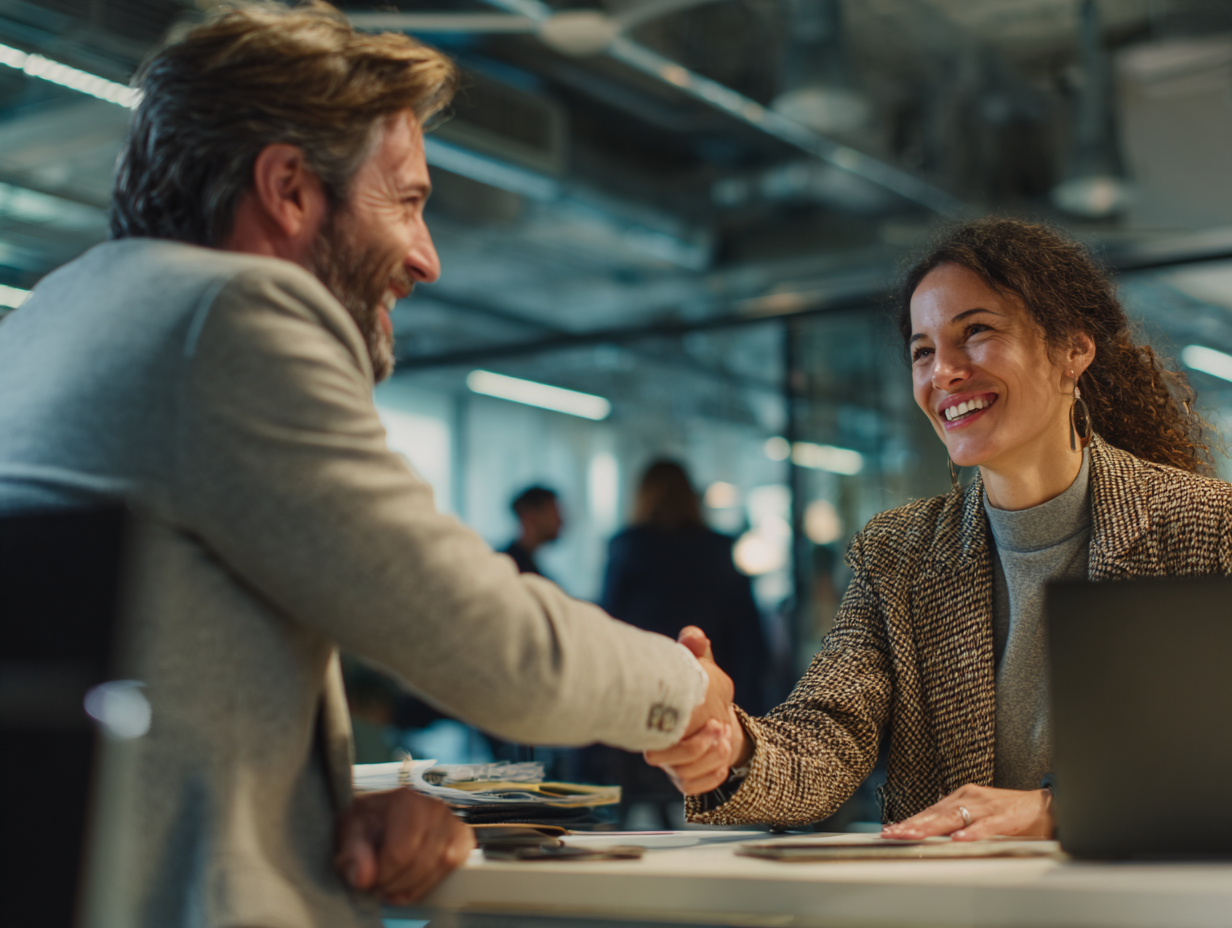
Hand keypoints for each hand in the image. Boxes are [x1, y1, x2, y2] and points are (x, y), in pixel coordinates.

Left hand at [335, 788, 475, 903]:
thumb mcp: (349, 832)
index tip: (370, 880)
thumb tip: (364, 877)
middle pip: (420, 863)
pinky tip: (415, 882)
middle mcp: (434, 806)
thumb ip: (352, 854)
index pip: (400, 854)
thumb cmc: (366, 822)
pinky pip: (454, 865)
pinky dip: (434, 880)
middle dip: (397, 884)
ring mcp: (451, 820)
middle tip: (380, 885)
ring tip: (395, 884)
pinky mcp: (462, 835)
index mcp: (406, 800)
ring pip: (439, 866)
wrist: (381, 813)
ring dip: (414, 885)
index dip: (383, 877)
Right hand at [643, 627, 747, 794]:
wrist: (716, 717)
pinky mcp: (686, 778)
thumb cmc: (701, 690)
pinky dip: (710, 778)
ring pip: (679, 776)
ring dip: (707, 760)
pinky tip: (723, 762)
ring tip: (725, 739)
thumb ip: (697, 651)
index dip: (672, 724)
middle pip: (657, 759)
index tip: (703, 712)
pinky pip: (691, 789)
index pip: (648, 727)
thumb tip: (694, 636)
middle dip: (693, 747)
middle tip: (719, 725)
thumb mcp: (701, 667)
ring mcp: (671, 763)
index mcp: (657, 716)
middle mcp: (658, 743)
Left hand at [881, 784, 1053, 841]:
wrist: (1046, 806)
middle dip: (913, 824)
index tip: (891, 830)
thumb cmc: (1011, 813)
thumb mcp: (978, 816)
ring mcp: (987, 806)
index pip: (930, 810)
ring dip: (932, 827)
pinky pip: (986, 826)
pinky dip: (972, 833)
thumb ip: (957, 823)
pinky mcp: (1006, 816)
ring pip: (955, 817)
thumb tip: (932, 835)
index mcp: (962, 797)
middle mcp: (971, 797)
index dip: (911, 821)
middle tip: (893, 834)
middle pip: (936, 813)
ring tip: (914, 835)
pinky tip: (958, 839)